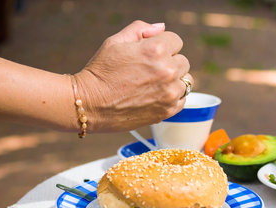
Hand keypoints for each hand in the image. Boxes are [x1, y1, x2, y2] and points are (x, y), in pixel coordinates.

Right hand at [75, 20, 192, 132]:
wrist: (90, 104)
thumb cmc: (100, 72)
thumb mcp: (115, 41)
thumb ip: (140, 29)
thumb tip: (161, 27)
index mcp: (156, 50)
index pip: (176, 41)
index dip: (162, 45)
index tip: (149, 54)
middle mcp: (167, 71)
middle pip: (183, 61)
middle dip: (169, 62)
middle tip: (148, 70)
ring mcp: (169, 93)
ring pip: (185, 80)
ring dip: (173, 80)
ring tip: (152, 84)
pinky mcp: (167, 110)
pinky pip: (182, 99)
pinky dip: (172, 97)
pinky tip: (155, 96)